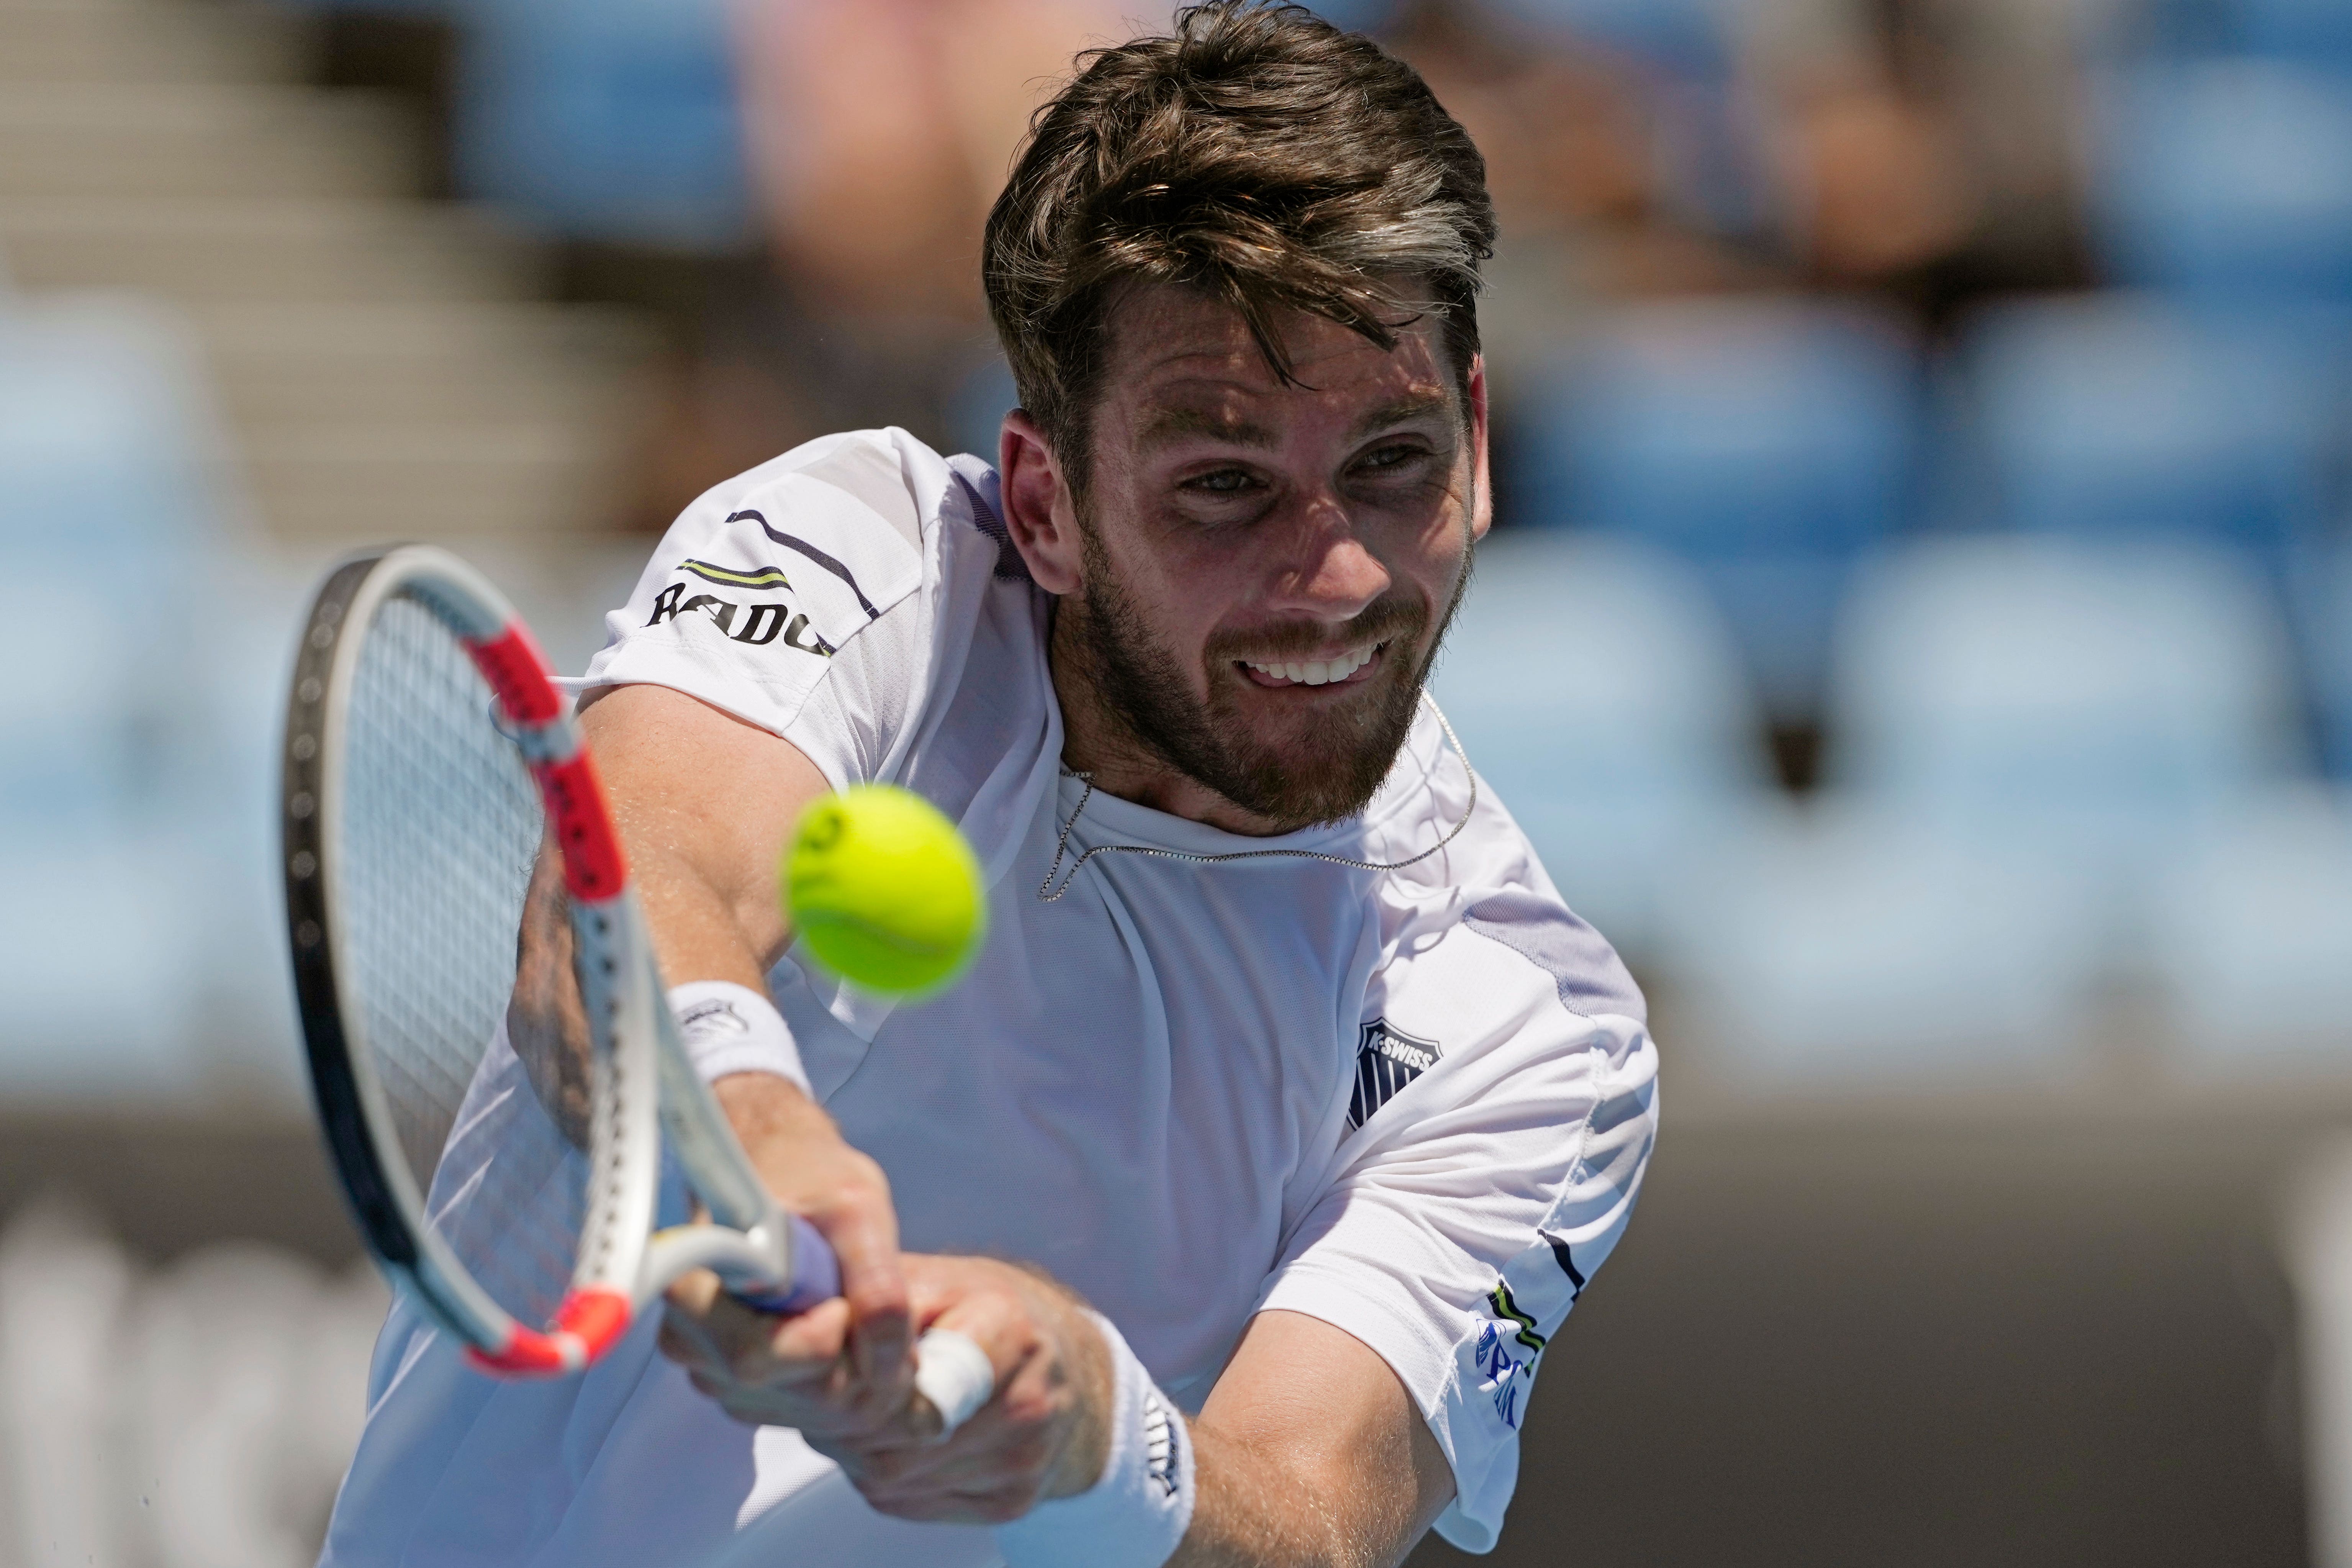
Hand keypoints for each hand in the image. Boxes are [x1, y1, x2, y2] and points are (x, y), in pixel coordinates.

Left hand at [659, 1253, 1113, 1523]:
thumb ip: (878, 1306)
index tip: (842, 1370)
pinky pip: (915, 1504)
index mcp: (1007, 1329)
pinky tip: (903, 1441)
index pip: (910, 1385)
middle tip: (845, 1392)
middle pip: (895, 1440)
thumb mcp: (930, 1278)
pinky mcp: (1013, 1502)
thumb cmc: (981, 1309)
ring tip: (876, 1411)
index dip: (859, 1386)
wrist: (1056, 1357)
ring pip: (896, 1478)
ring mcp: (1024, 1459)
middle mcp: (1028, 1401)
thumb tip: (816, 1332)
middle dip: (851, 1420)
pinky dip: (892, 1478)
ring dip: (863, 1450)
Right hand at [710, 1072, 912, 1403]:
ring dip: (860, 1381)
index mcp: (696, 1287)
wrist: (783, 1167)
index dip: (822, 1341)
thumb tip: (887, 1365)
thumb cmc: (812, 1176)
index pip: (759, 1357)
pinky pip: (806, 1413)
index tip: (845, 1303)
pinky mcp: (741, 1385)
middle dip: (859, 1368)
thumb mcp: (857, 1210)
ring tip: (872, 1321)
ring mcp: (713, 1368)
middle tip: (889, 1324)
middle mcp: (690, 1338)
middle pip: (788, 1394)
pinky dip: (847, 1388)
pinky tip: (858, 1343)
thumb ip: (876, 1283)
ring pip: (804, 1411)